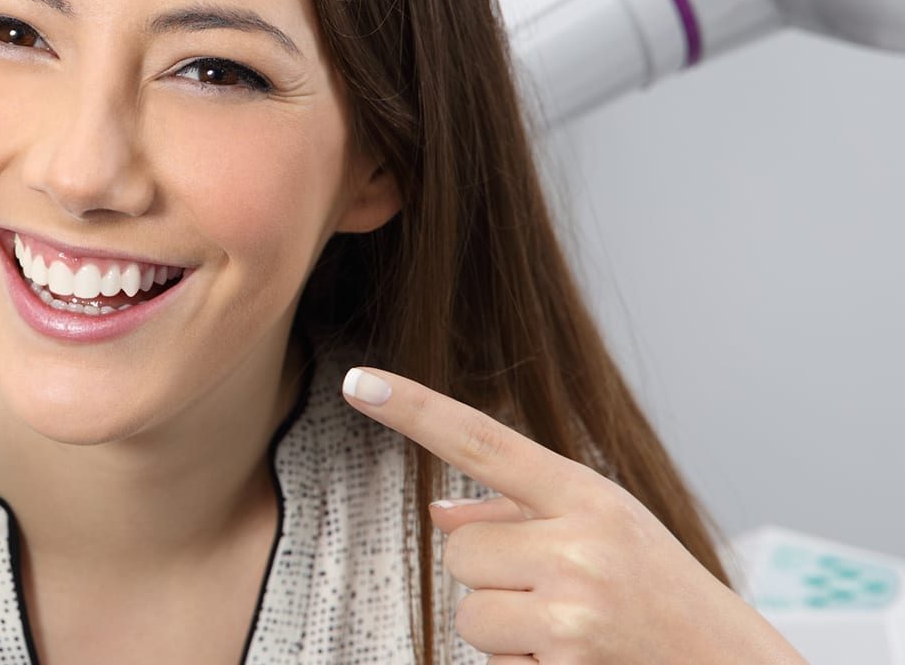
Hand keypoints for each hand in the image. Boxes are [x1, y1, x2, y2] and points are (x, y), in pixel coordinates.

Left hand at [341, 367, 803, 664]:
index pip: (482, 441)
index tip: (357, 381)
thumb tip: (439, 510)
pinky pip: (492, 663)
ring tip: (571, 631)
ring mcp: (573, 612)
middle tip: (561, 593)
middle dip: (493, 576)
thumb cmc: (660, 595)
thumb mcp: (607, 531)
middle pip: (460, 549)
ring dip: (504, 629)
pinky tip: (577, 663)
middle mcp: (581, 547)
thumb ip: (521, 514)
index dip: (414, 410)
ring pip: (466, 611)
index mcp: (589, 497)